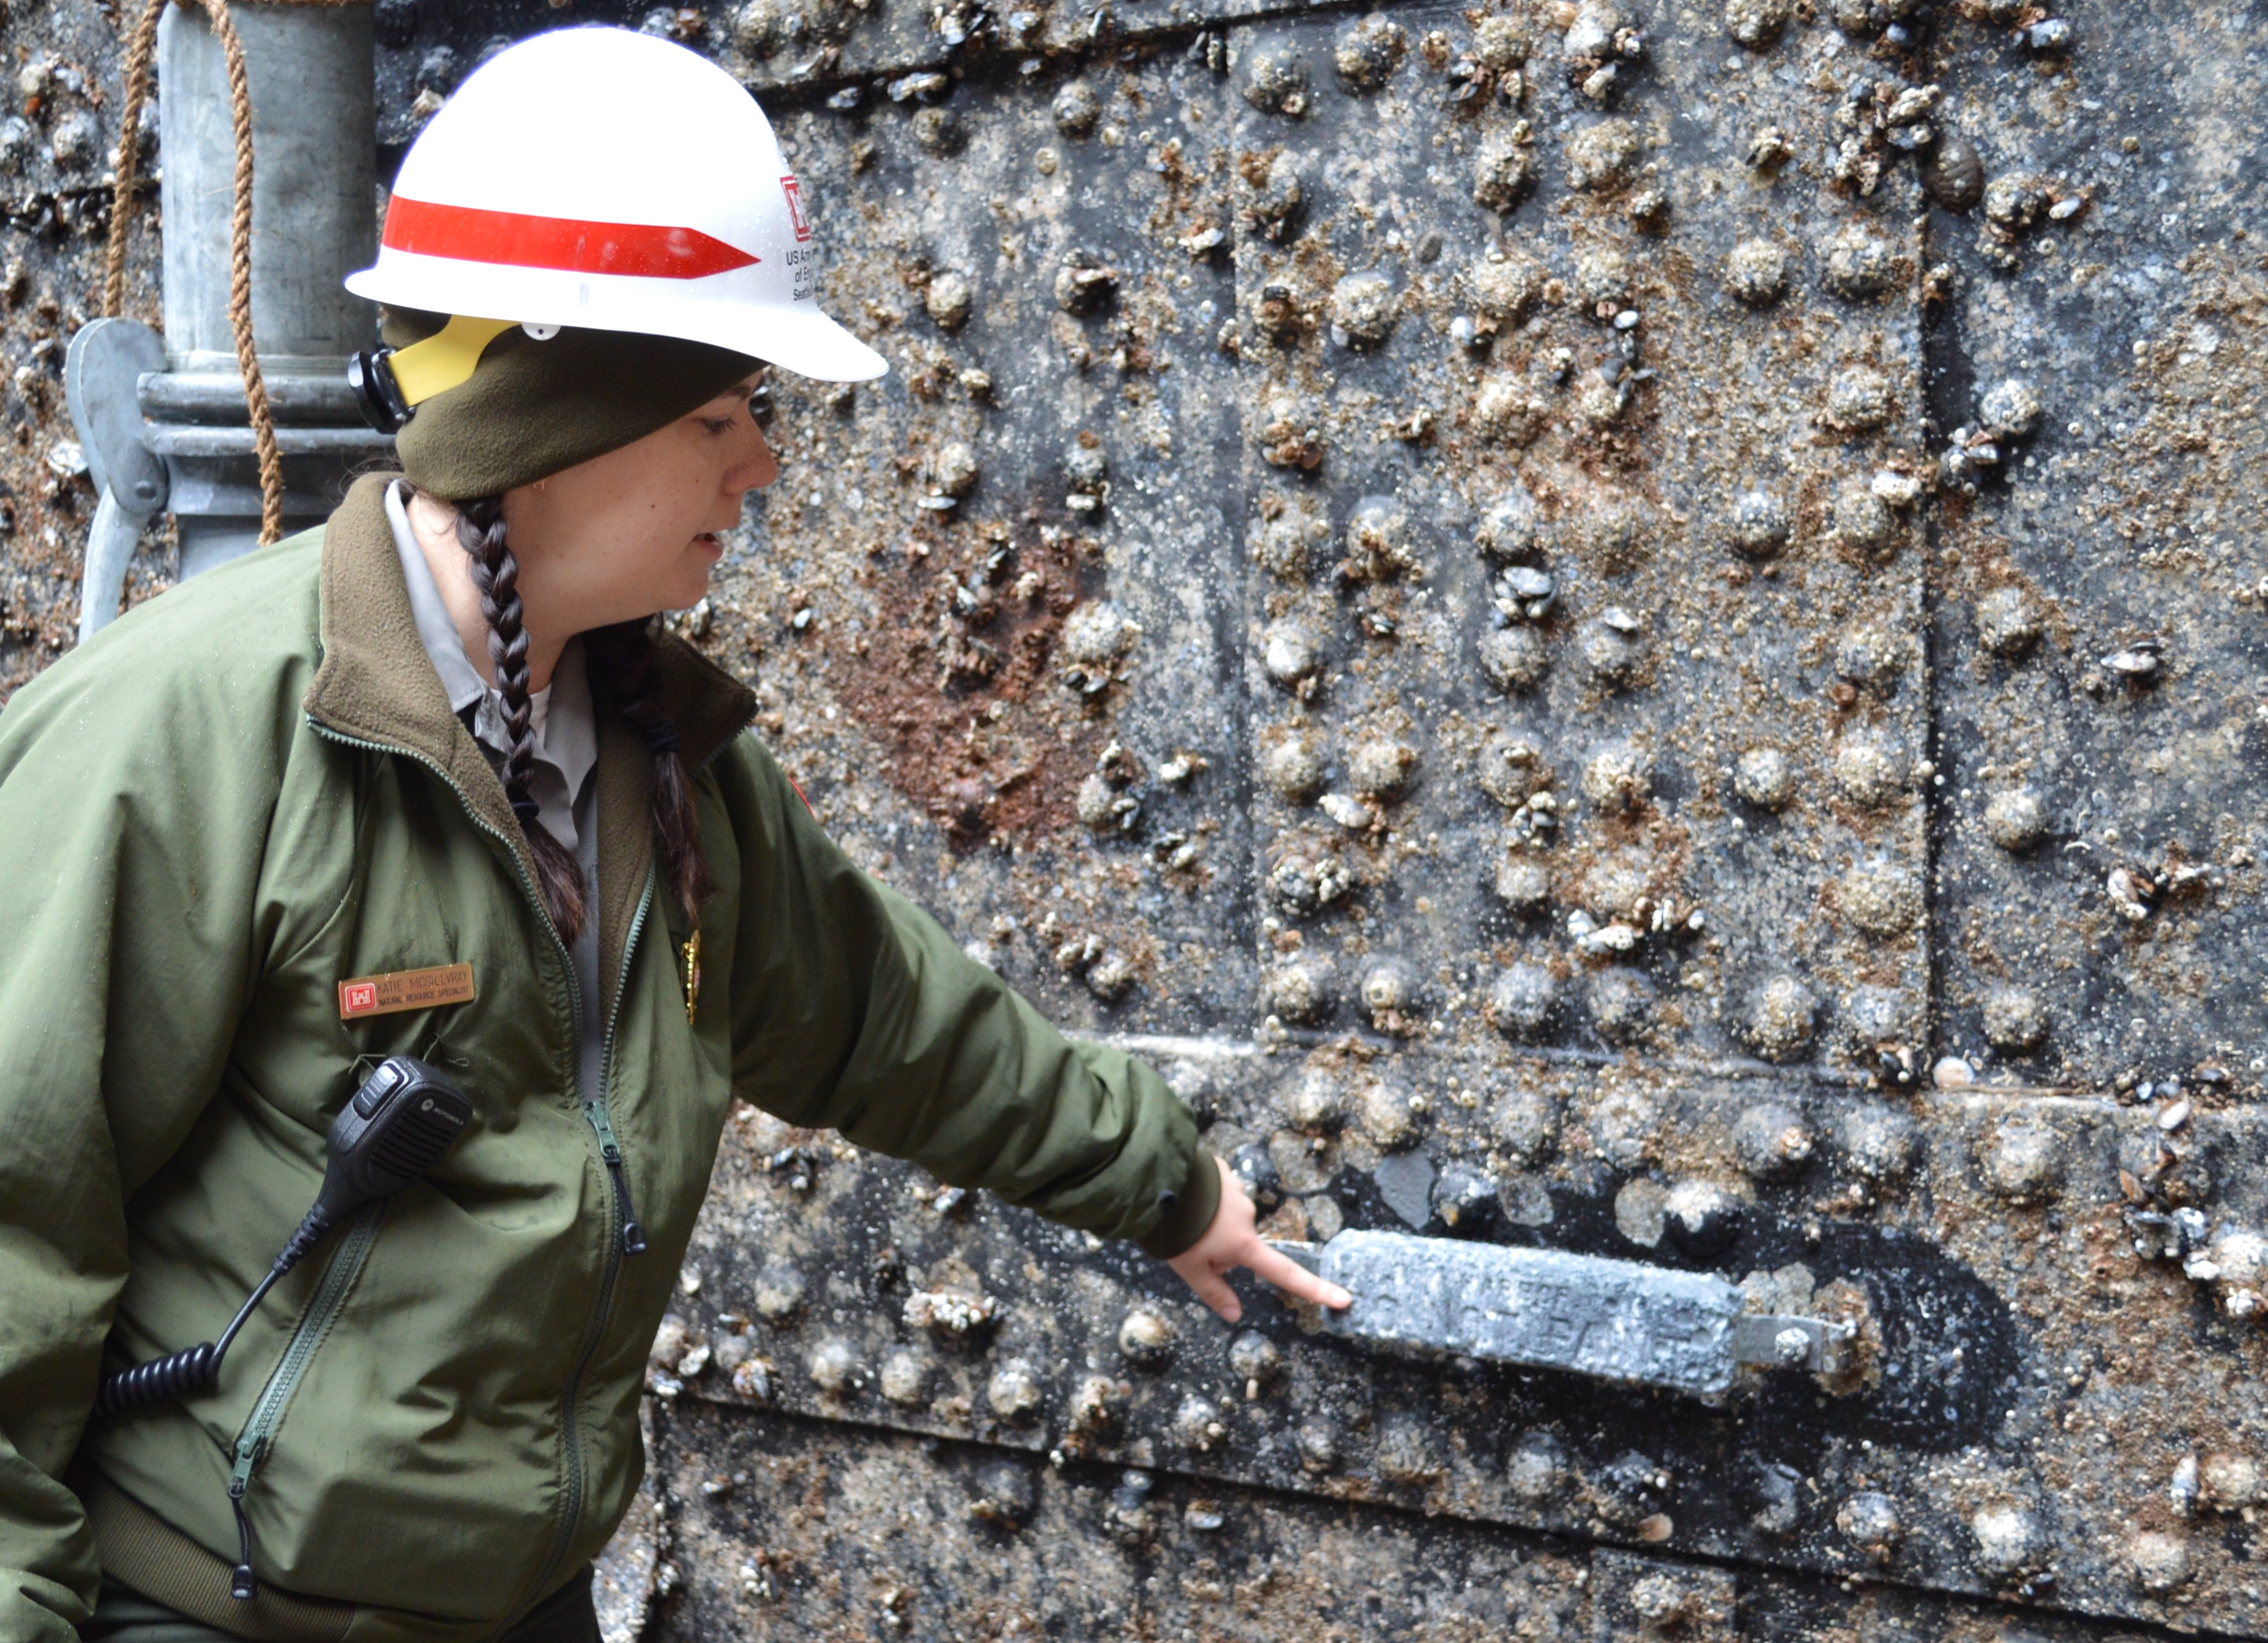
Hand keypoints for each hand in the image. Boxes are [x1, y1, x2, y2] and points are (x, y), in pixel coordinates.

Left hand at [1167, 1154, 1352, 1322]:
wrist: (1159, 1178)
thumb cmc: (1174, 1229)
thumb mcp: (1190, 1268)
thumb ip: (1214, 1292)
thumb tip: (1235, 1316)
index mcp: (1244, 1244)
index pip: (1285, 1273)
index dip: (1315, 1289)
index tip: (1344, 1299)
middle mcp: (1248, 1216)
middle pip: (1238, 1242)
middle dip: (1217, 1245)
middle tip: (1189, 1244)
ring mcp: (1238, 1190)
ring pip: (1226, 1217)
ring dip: (1209, 1221)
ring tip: (1181, 1217)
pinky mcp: (1223, 1172)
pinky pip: (1218, 1194)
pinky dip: (1204, 1199)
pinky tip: (1185, 1196)